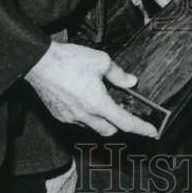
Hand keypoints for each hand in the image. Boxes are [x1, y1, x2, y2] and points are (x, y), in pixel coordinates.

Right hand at [25, 41, 156, 137]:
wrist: (39, 63)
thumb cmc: (68, 60)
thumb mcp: (101, 61)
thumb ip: (118, 74)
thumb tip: (130, 82)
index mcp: (98, 103)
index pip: (126, 123)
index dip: (142, 128)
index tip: (152, 132)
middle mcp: (85, 115)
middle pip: (110, 130)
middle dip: (120, 125)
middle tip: (126, 113)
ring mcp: (71, 118)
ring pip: (93, 127)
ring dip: (103, 121)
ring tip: (104, 104)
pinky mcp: (60, 116)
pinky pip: (79, 122)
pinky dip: (87, 116)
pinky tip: (86, 102)